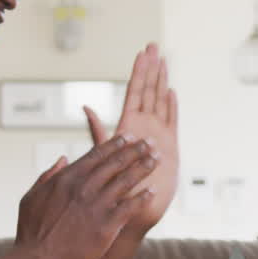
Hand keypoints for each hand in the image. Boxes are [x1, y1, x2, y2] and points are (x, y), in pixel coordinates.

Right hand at [15, 136, 157, 258]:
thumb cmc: (30, 231)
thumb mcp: (32, 196)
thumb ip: (48, 175)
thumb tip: (62, 158)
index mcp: (67, 178)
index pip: (97, 154)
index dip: (116, 144)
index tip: (129, 137)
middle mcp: (84, 187)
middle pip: (116, 163)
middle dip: (136, 150)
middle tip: (150, 143)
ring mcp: (97, 205)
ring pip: (127, 180)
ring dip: (144, 167)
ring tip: (156, 160)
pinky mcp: (106, 225)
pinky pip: (130, 206)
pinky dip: (143, 197)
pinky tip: (152, 191)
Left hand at [84, 43, 177, 231]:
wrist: (129, 212)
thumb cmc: (112, 189)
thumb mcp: (102, 155)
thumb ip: (99, 131)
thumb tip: (86, 107)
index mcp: (128, 126)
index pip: (135, 92)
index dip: (140, 72)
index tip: (142, 52)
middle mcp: (143, 127)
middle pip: (149, 91)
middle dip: (152, 68)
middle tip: (154, 46)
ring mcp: (156, 135)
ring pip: (160, 102)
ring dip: (162, 81)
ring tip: (164, 61)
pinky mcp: (169, 148)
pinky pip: (171, 121)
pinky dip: (171, 106)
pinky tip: (171, 92)